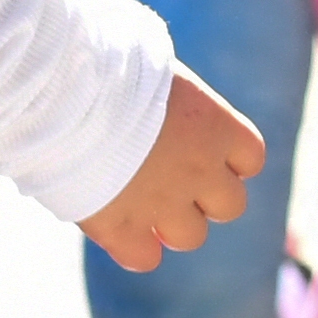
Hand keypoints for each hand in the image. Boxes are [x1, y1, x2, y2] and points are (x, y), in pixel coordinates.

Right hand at [82, 70, 266, 271]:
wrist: (66, 88)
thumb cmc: (106, 59)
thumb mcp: (154, 59)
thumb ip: (170, 89)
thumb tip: (162, 86)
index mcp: (215, 125)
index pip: (250, 158)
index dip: (229, 159)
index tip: (204, 151)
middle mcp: (199, 170)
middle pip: (231, 205)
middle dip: (205, 197)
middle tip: (173, 180)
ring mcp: (162, 203)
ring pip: (192, 237)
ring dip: (173, 224)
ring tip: (142, 203)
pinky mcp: (120, 226)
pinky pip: (144, 258)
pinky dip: (134, 248)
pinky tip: (117, 226)